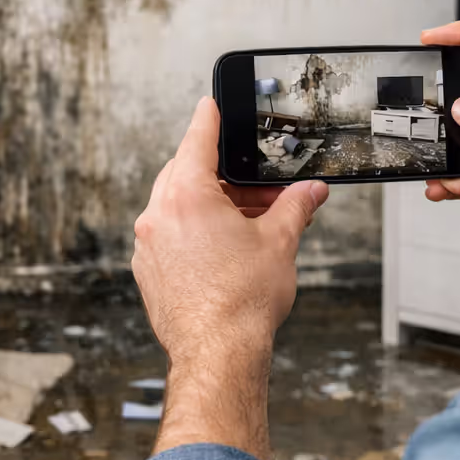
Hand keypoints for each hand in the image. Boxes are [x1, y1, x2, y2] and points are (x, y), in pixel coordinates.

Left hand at [132, 96, 328, 459]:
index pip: (197, 138)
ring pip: (177, 205)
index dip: (210, 118)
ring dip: (210, 204)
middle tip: (255, 182)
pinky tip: (224, 247)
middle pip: (185, 172)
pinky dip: (194, 231)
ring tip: (249, 220)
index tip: (211, 104)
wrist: (217, 355)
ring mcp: (148, 246)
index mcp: (187, 195)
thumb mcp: (279, 242)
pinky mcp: (148, 272)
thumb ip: (295, 207)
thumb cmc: (241, 302)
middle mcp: (158, 216)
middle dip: (222, 173)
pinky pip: (170, 235)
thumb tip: (311, 192)